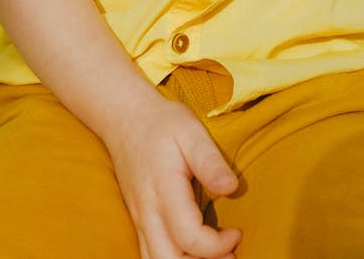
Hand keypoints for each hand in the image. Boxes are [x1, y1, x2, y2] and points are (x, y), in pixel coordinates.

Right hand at [103, 94, 240, 258]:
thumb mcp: (191, 132)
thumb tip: (231, 188)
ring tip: (214, 253)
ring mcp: (139, 220)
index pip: (189, 239)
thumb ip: (210, 162)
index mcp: (164, 192)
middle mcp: (147, 213)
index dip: (217, 246)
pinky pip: (151, 254)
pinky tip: (194, 250)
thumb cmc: (163, 124)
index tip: (237, 232)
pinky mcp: (138, 221)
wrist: (126, 119)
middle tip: (229, 252)